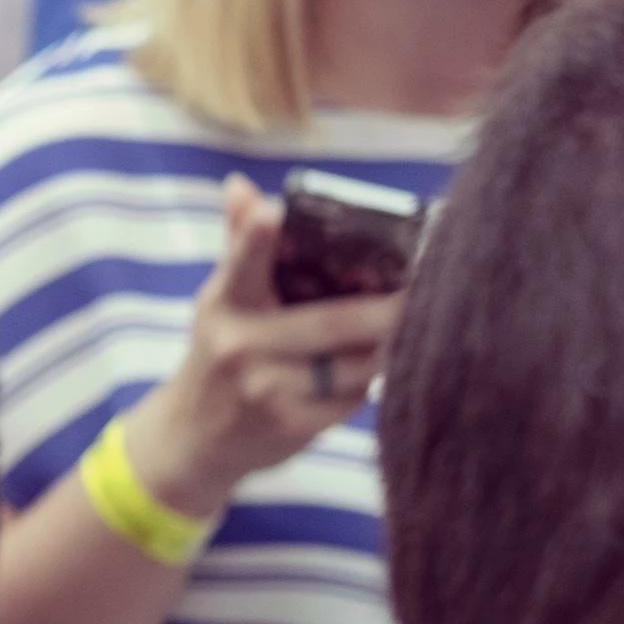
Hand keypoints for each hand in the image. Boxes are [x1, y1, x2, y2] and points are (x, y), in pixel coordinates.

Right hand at [119, 177, 400, 507]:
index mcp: (224, 303)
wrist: (194, 437)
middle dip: (388, 309)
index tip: (272, 213)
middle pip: (334, 322)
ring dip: (384, 349)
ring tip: (399, 334)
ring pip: (354, 363)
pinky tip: (360, 377)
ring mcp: (265, 388)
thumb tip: (241, 186)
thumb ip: (240, 245)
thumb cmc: (220, 353)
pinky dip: (366, 385)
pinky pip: (353, 398)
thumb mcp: (221, 300)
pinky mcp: (290, 425)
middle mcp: (239, 344)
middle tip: (429, 290)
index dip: (254, 237)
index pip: (240, 264)